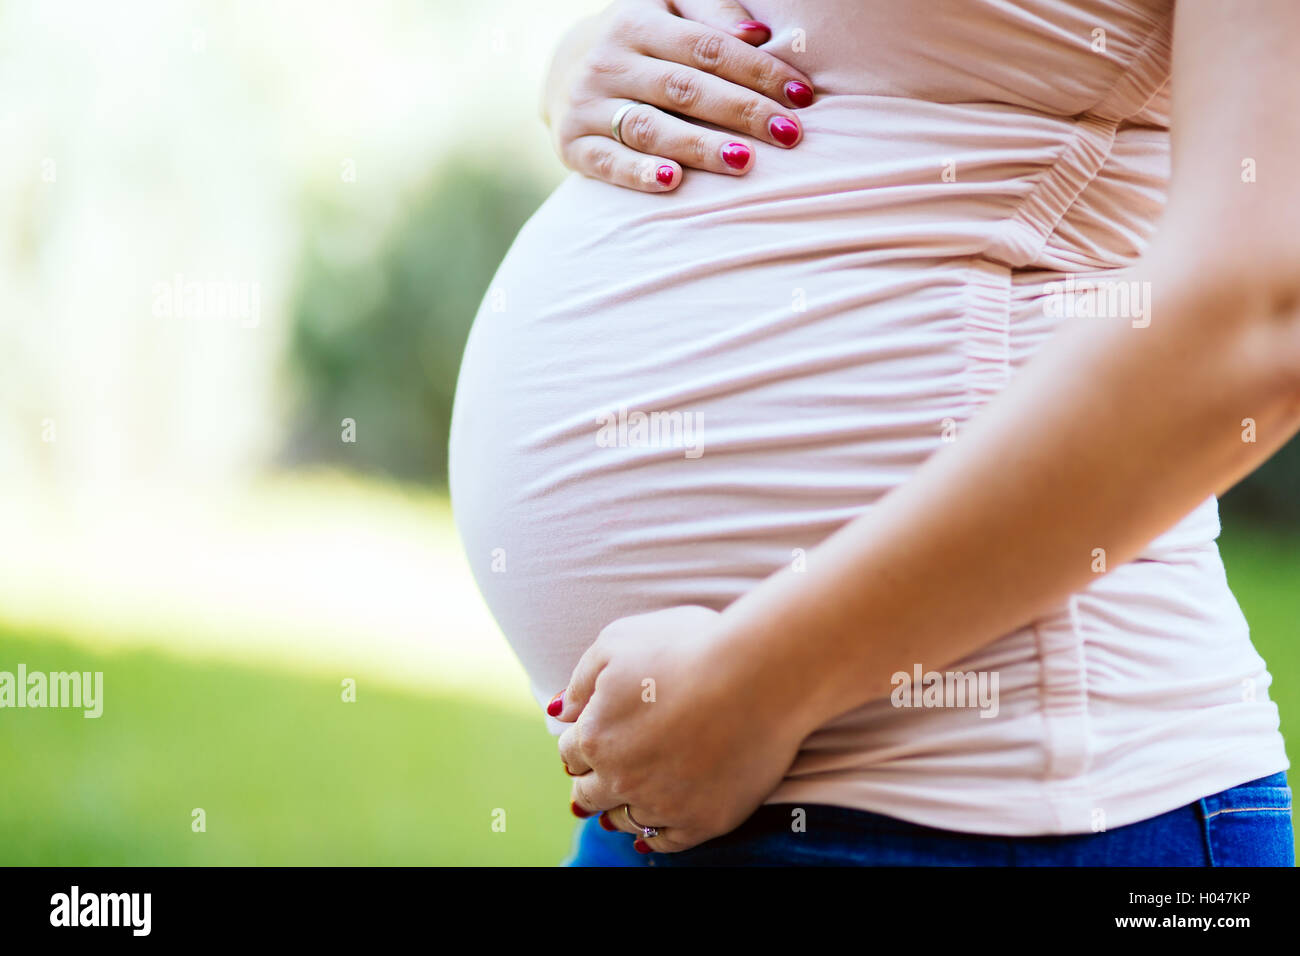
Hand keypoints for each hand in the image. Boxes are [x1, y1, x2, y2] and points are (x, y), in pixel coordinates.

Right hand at [543, 0, 814, 191]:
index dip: (757, 71)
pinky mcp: (572, 144)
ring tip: (743, 161)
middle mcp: (608, 60)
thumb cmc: (643, 44)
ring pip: (648, 127)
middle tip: (788, 134)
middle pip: (683, 88)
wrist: (565, 69)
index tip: (801, 97)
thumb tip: (758, 34)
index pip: (707, 48)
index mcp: (637, 21)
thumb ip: (713, 14)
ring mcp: (587, 104)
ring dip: (698, 146)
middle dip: (740, 111)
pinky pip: (607, 162)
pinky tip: (672, 181)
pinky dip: (638, 173)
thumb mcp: (671, 12)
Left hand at [551, 605, 808, 852]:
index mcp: (595, 737)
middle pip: (589, 795)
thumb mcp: (617, 642)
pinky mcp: (705, 821)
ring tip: (630, 796)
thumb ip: (581, 679)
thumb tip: (561, 711)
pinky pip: (667, 842)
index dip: (580, 743)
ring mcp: (664, 805)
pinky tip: (657, 825)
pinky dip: (657, 835)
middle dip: (591, 781)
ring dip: (621, 808)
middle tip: (598, 776)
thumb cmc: (688, 648)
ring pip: (626, 821)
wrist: (757, 674)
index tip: (591, 739)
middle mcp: (622, 779)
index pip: (570, 753)